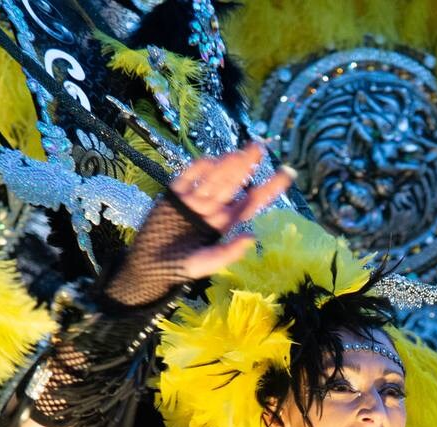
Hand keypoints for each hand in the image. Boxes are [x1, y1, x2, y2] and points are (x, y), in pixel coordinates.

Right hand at [168, 141, 294, 279]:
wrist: (148, 266)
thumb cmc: (179, 268)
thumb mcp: (206, 264)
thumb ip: (229, 253)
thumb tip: (253, 238)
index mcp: (226, 223)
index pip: (252, 202)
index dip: (269, 187)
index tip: (288, 171)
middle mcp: (214, 208)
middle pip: (234, 184)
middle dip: (247, 166)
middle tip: (261, 148)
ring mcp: (194, 199)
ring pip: (214, 178)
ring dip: (227, 165)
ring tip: (241, 153)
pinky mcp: (174, 195)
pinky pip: (188, 178)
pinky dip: (198, 169)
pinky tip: (212, 161)